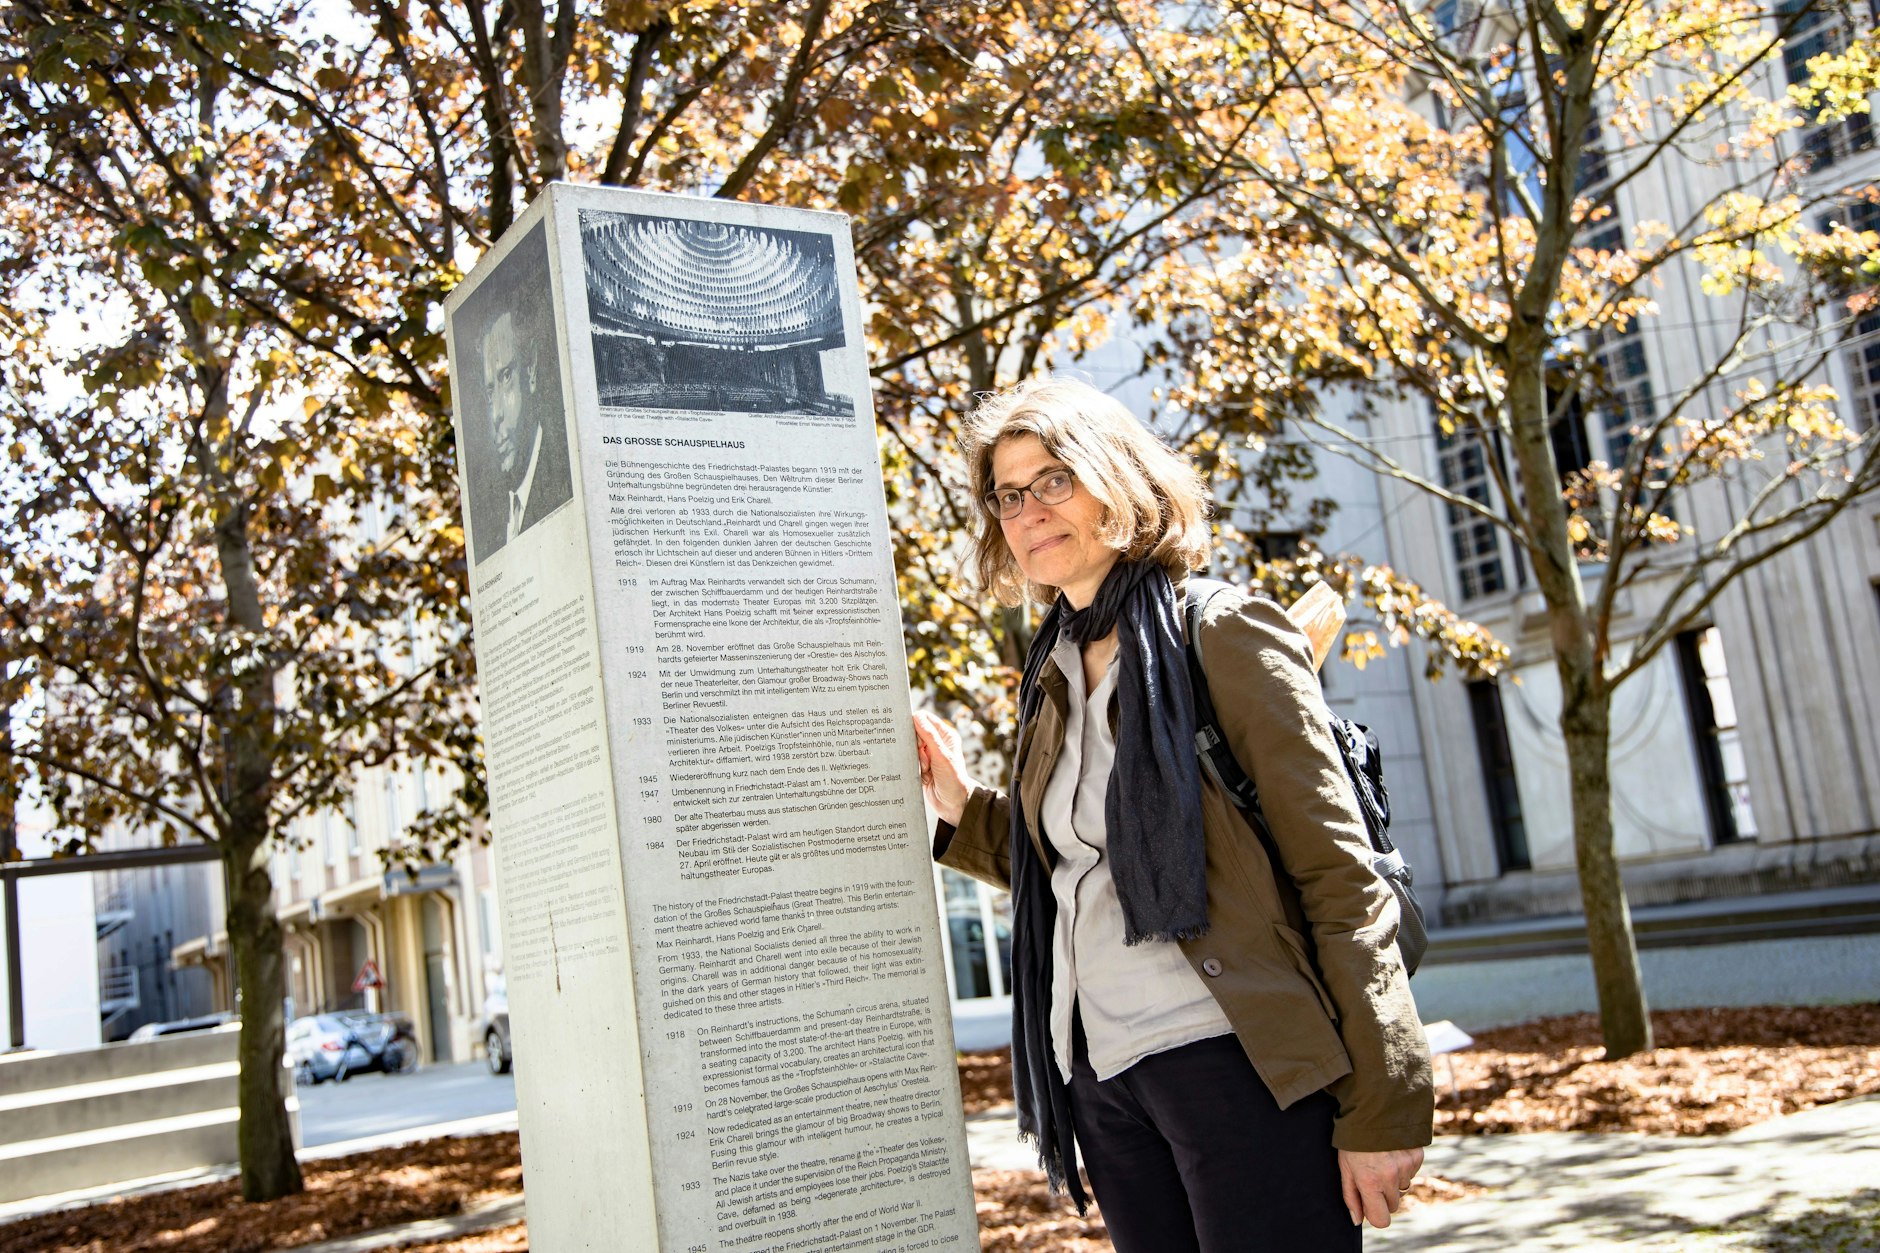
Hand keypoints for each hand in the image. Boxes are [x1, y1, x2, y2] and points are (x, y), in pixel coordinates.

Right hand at [912, 709, 975, 827]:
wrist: (954, 806)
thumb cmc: (954, 780)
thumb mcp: (942, 756)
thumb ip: (929, 735)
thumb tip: (916, 716)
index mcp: (945, 736)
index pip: (924, 719)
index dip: (916, 724)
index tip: (914, 736)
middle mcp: (936, 744)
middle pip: (914, 733)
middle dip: (915, 746)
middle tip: (925, 758)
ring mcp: (928, 756)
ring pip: (910, 749)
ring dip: (916, 760)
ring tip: (927, 770)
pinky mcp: (921, 768)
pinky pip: (909, 762)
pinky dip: (914, 769)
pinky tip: (924, 777)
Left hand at [1337, 1146, 1422, 1228]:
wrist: (1373, 1107)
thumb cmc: (1353, 1140)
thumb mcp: (1344, 1167)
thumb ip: (1351, 1196)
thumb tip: (1357, 1220)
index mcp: (1369, 1182)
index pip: (1381, 1220)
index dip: (1375, 1214)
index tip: (1370, 1203)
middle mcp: (1390, 1177)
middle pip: (1393, 1205)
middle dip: (1383, 1196)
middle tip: (1373, 1175)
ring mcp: (1406, 1167)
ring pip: (1403, 1188)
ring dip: (1394, 1180)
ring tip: (1382, 1160)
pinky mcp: (1417, 1157)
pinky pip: (1411, 1173)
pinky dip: (1404, 1166)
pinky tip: (1392, 1152)